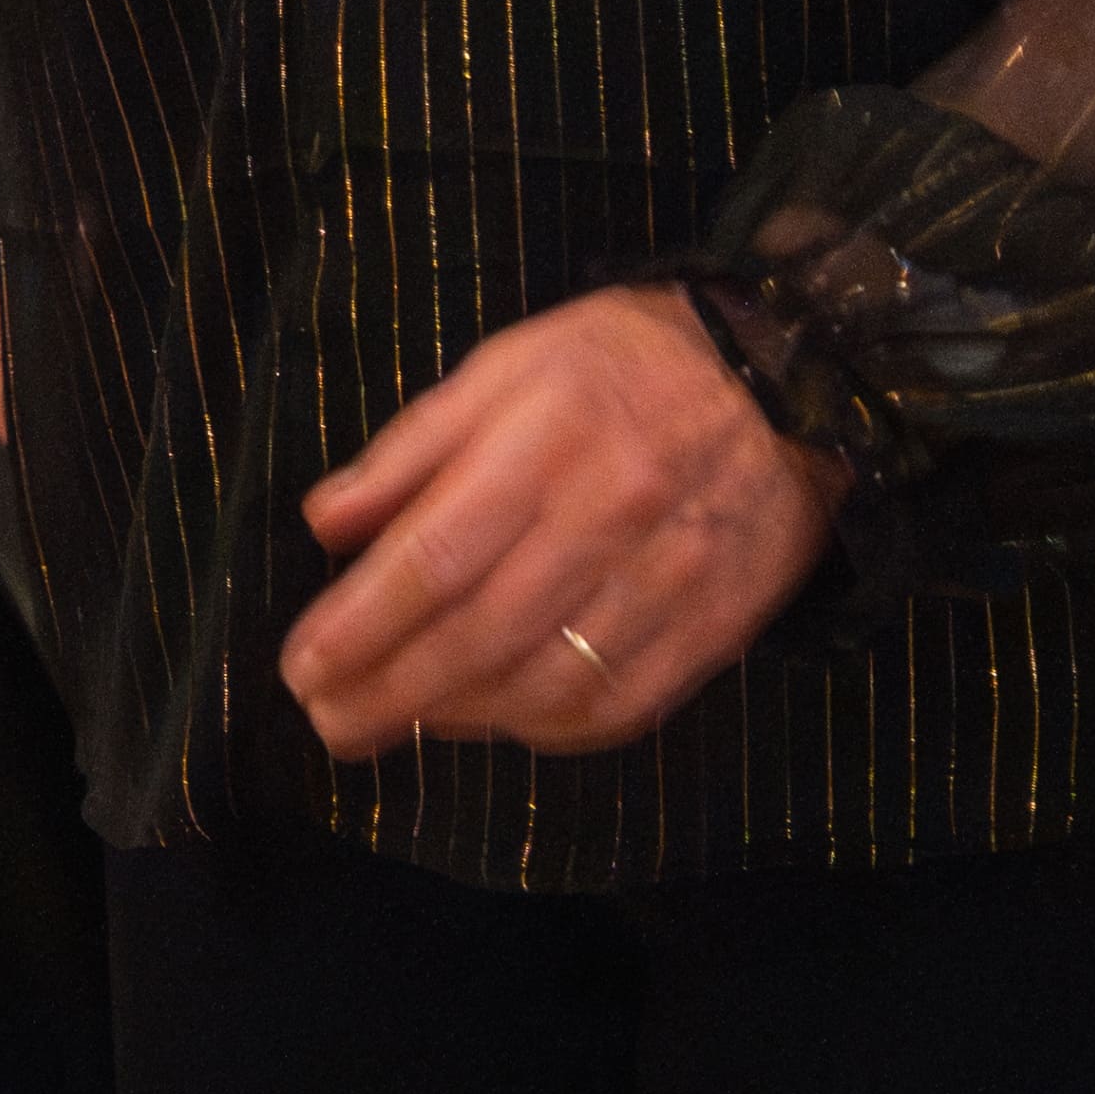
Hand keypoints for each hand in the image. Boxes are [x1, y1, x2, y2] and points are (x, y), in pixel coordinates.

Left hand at [285, 289, 845, 758]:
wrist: (792, 377)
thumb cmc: (625, 362)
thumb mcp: (510, 363)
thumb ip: (414, 445)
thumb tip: (325, 522)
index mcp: (548, 436)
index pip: (434, 557)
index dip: (358, 625)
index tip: (301, 666)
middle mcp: (610, 514)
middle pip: (478, 634)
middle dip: (387, 694)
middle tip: (329, 722)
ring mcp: (668, 580)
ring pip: (542, 685)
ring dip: (454, 720)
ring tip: (393, 725)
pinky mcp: (710, 630)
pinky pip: (613, 710)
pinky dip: (539, 731)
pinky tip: (492, 721)